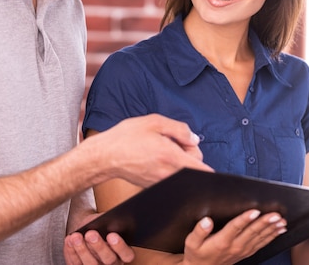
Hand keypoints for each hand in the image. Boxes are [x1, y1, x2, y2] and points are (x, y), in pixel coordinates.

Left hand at [64, 213, 134, 264]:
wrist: (86, 230)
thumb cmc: (99, 226)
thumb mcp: (106, 221)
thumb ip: (108, 221)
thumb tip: (103, 220)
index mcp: (123, 253)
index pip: (127, 254)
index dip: (120, 246)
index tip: (111, 235)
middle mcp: (113, 263)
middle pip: (109, 260)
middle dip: (99, 246)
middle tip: (91, 234)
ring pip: (91, 264)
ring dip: (82, 250)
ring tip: (76, 237)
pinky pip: (76, 264)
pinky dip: (71, 252)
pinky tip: (69, 241)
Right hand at [84, 114, 212, 187]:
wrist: (105, 156)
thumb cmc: (127, 137)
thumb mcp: (155, 122)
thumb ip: (180, 130)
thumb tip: (195, 139)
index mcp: (172, 157)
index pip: (203, 170)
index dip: (201, 156)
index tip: (191, 147)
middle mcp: (169, 174)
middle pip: (195, 170)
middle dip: (190, 155)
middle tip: (173, 142)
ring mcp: (162, 183)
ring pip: (183, 174)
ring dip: (179, 162)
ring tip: (163, 150)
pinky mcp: (154, 186)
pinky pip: (171, 177)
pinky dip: (169, 168)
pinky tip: (156, 158)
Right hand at [182, 209, 286, 264]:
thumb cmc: (196, 254)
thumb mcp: (191, 242)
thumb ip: (199, 231)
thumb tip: (206, 220)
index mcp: (222, 241)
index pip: (235, 228)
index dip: (245, 219)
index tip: (254, 211)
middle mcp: (234, 246)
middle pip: (252, 232)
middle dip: (265, 223)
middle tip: (275, 215)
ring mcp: (242, 250)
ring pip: (259, 238)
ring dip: (271, 229)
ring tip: (281, 221)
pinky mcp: (246, 252)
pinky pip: (261, 244)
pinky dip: (271, 236)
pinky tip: (279, 230)